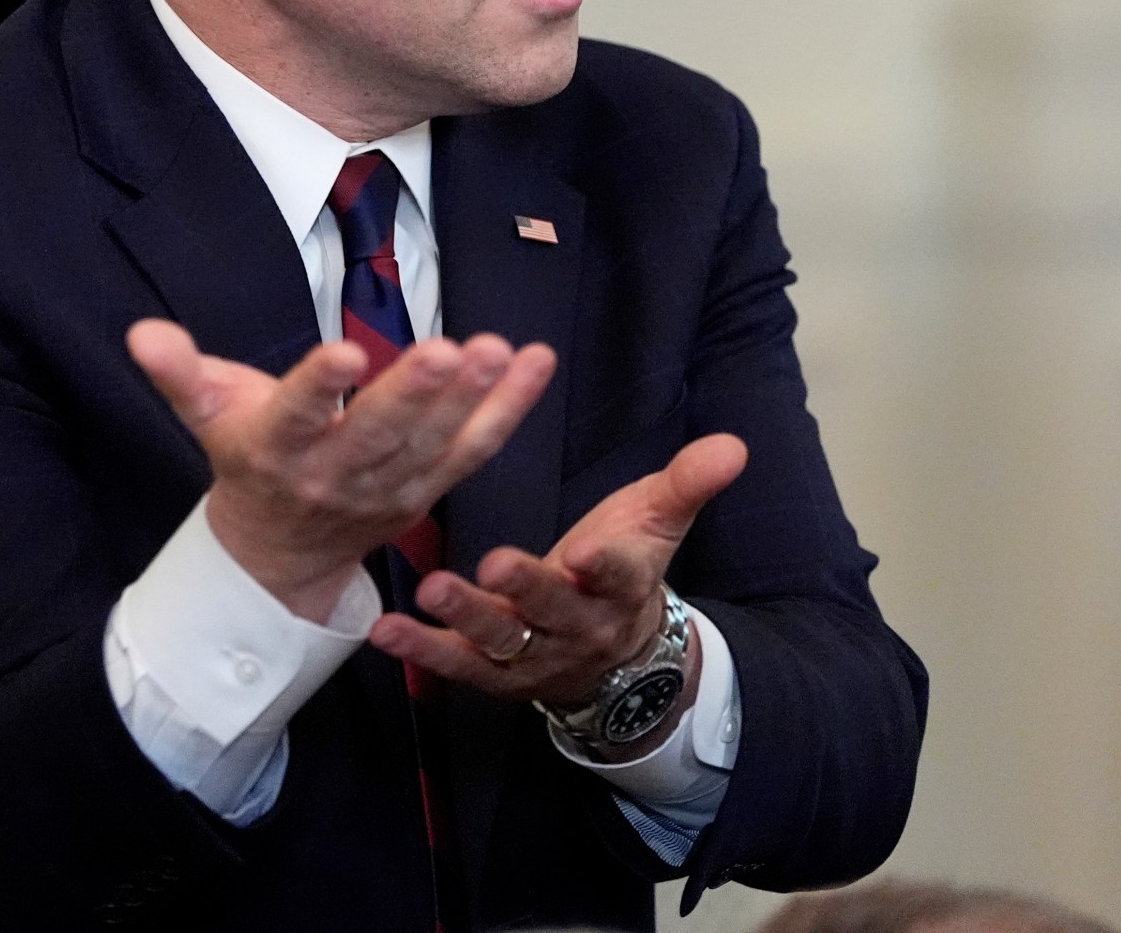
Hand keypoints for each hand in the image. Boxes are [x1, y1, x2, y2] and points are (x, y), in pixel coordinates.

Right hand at [127, 319, 557, 622]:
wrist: (281, 555)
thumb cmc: (249, 461)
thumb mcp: (208, 416)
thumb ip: (180, 372)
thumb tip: (142, 332)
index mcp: (278, 449)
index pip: (298, 415)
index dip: (320, 387)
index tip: (345, 353)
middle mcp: (336, 474)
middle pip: (379, 434)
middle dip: (415, 395)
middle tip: (447, 351)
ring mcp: (390, 488)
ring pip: (435, 444)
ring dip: (473, 399)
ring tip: (499, 351)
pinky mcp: (430, 490)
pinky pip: (476, 449)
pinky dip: (511, 408)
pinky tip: (538, 361)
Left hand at [367, 432, 746, 716]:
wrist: (614, 656)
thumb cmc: (623, 569)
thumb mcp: (655, 522)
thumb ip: (687, 484)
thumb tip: (735, 447)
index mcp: (620, 587)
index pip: (619, 575)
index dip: (606, 566)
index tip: (591, 553)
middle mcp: (578, 626)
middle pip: (552, 608)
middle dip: (525, 589)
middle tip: (492, 565)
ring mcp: (533, 654)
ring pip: (501, 638)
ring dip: (464, 617)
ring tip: (431, 590)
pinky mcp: (493, 672)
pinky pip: (457, 663)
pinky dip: (421, 649)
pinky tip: (385, 631)